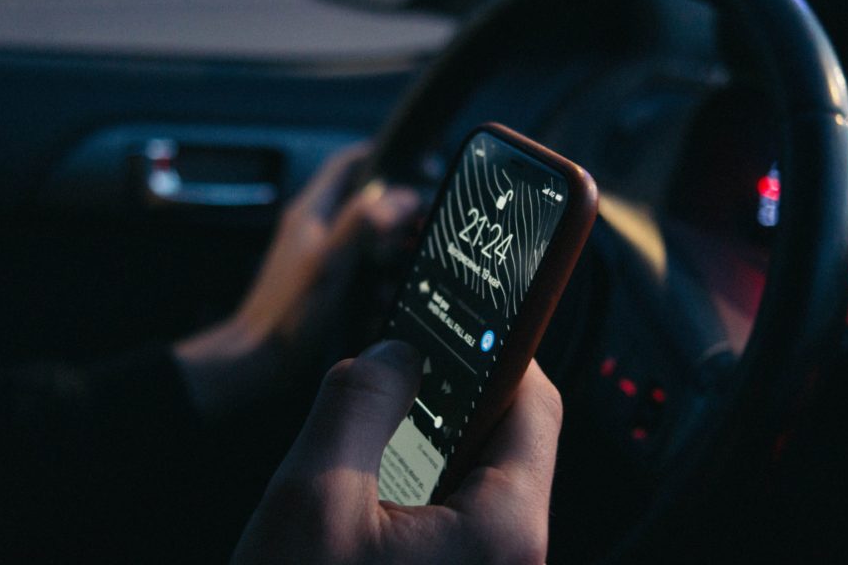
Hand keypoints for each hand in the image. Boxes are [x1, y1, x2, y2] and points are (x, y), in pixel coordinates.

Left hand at [174, 146, 419, 416]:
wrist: (258, 357)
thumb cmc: (288, 313)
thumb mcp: (331, 262)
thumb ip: (363, 223)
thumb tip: (402, 196)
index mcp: (312, 210)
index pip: (350, 163)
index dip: (385, 155)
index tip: (419, 165)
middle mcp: (313, 225)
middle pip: (362, 196)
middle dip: (397, 207)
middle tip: (424, 220)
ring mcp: (317, 251)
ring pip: (364, 231)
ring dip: (390, 243)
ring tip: (409, 256)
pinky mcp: (322, 277)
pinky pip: (360, 262)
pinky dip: (379, 271)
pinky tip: (387, 291)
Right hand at [232, 341, 562, 564]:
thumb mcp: (314, 499)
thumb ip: (361, 402)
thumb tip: (398, 353)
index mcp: (505, 533)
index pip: (534, 405)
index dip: (500, 345)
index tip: (466, 307)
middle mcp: (512, 561)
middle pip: (507, 441)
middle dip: (450, 394)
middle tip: (398, 364)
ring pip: (475, 480)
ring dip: (426, 441)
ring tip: (372, 420)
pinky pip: (451, 521)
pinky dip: (415, 486)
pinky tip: (364, 482)